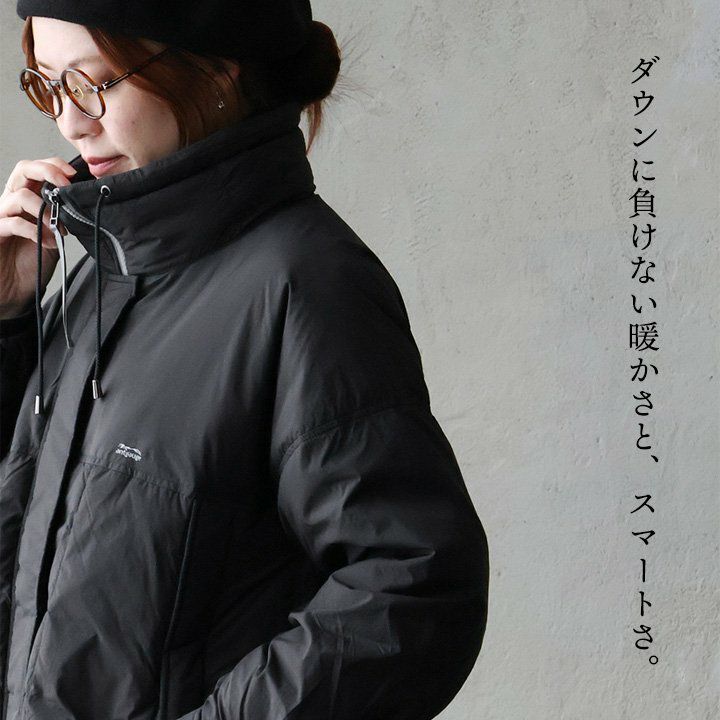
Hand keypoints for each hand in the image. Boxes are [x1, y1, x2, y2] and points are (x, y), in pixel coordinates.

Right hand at [0, 157, 74, 318]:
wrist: (14, 290)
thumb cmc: (31, 262)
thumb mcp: (53, 236)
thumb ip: (62, 219)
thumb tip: (83, 205)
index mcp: (26, 198)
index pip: (35, 169)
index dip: (54, 166)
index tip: (75, 174)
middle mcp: (10, 202)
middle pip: (23, 169)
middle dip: (48, 171)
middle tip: (66, 185)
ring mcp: (0, 216)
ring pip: (20, 196)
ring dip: (45, 210)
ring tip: (59, 228)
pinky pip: (13, 222)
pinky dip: (35, 230)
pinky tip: (49, 242)